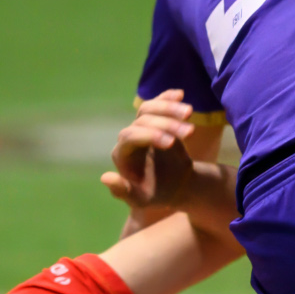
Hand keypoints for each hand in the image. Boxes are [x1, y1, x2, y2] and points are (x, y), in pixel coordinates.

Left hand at [103, 90, 196, 209]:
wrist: (174, 186)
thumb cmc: (155, 195)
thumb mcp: (140, 200)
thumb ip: (122, 191)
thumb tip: (104, 178)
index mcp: (121, 154)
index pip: (130, 137)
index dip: (150, 136)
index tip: (172, 144)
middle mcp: (129, 137)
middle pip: (143, 120)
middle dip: (166, 124)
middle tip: (190, 133)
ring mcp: (142, 126)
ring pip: (150, 108)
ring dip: (170, 108)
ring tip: (190, 114)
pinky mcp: (156, 120)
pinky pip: (159, 104)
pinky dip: (168, 97)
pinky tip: (180, 94)